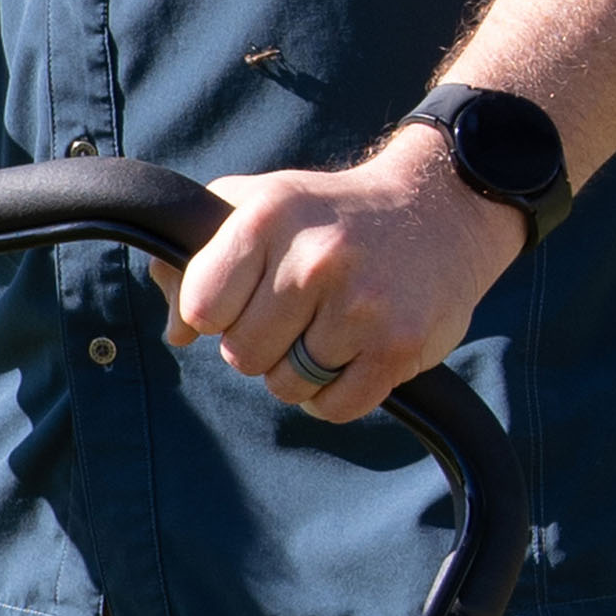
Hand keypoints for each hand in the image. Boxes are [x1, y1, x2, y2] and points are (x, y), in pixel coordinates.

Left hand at [150, 126, 525, 421]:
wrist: (439, 206)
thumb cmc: (327, 215)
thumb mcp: (256, 207)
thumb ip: (194, 261)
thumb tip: (176, 333)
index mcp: (268, 218)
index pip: (201, 308)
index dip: (214, 315)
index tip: (240, 299)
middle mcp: (315, 258)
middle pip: (242, 356)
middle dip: (261, 344)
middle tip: (295, 313)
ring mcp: (361, 304)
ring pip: (286, 386)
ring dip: (300, 371)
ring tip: (328, 327)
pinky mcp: (399, 346)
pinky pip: (334, 409)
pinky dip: (336, 394)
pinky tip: (353, 353)